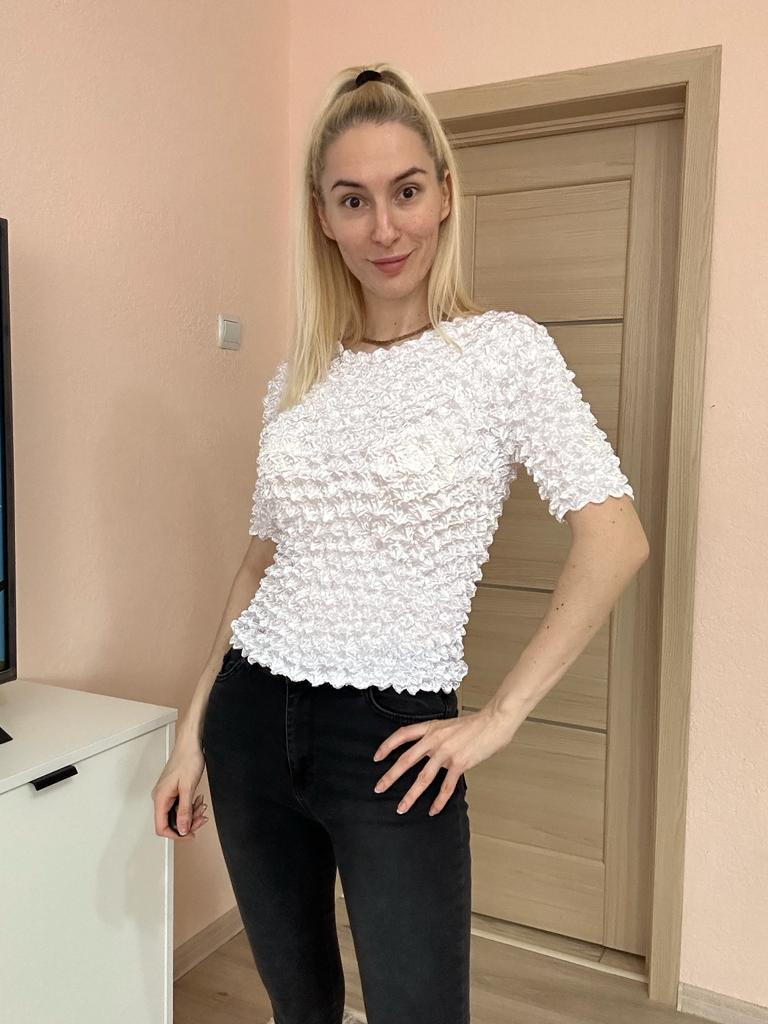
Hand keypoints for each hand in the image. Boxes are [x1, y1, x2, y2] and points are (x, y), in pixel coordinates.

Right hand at [151, 736, 209, 840]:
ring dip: (192, 814)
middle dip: (188, 822)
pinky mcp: (173, 791)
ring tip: (202, 807)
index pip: (161, 827)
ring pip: (177, 814)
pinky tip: (198, 801)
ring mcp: (167, 794)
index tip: (190, 834)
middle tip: (201, 818)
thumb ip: (185, 811)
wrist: (190, 744)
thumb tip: (182, 830)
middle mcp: (161, 797)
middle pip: (171, 822)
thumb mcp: (188, 788)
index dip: (176, 834)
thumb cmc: (187, 759)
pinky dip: (191, 806)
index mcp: (160, 798)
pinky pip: (180, 805)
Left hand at [371, 702, 525, 815]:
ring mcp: (446, 752)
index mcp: (431, 728)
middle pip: (406, 759)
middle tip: (379, 788)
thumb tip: (428, 751)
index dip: (387, 746)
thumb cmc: (475, 724)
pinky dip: (439, 801)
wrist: (494, 722)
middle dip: (390, 776)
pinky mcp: (459, 763)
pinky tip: (433, 810)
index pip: (402, 735)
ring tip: (401, 807)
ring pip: (423, 778)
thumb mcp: (448, 725)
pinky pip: (446, 787)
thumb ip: (436, 737)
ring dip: (411, 795)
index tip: (377, 757)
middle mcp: (435, 739)